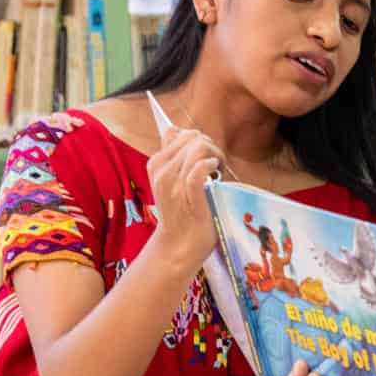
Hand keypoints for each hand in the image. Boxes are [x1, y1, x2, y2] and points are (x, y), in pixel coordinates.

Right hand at [144, 124, 224, 270]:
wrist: (180, 243)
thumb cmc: (183, 211)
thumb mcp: (173, 180)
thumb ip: (177, 157)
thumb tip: (182, 132)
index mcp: (156, 163)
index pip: (177, 133)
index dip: (196, 139)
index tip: (206, 155)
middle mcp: (161, 170)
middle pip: (192, 137)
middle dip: (210, 146)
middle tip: (218, 164)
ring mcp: (173, 183)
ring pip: (198, 148)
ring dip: (216, 155)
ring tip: (219, 171)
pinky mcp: (188, 195)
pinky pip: (199, 169)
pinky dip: (210, 166)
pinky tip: (216, 173)